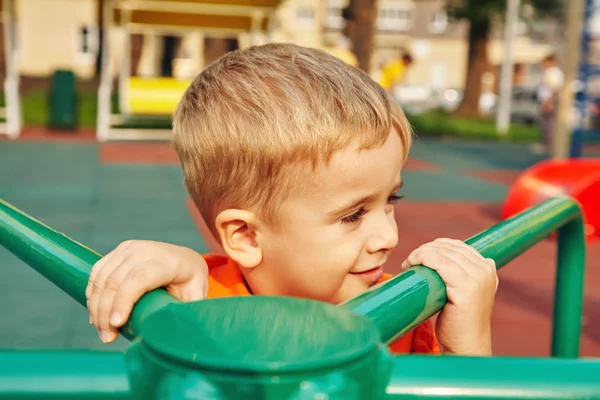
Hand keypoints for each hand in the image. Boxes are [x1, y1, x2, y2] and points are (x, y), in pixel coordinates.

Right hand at [86, 240, 208, 343]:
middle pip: (115, 281)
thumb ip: (188, 312)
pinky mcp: (118, 252)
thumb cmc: (190, 282)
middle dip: (106, 312)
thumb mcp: (196, 295)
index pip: (139, 278)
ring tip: (103, 332)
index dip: (124, 301)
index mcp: (167, 261)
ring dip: (96, 308)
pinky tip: (96, 316)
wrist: (184, 259)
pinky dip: (93, 296)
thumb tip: (178, 336)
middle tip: (108, 338)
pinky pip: (97, 274)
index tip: (117, 324)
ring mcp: (129, 249)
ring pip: (102, 278)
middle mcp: (145, 251)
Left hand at [401, 238, 497, 355]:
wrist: (465, 346)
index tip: (418, 256)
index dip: (434, 246)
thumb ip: (462, 273)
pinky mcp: (466, 288)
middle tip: (409, 261)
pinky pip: (440, 263)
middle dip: (424, 250)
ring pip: (442, 253)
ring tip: (408, 263)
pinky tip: (412, 265)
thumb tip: (445, 254)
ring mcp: (478, 278)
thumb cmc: (458, 321)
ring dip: (420, 253)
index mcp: (487, 268)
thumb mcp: (464, 291)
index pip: (457, 245)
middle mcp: (486, 270)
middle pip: (448, 247)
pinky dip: (423, 259)